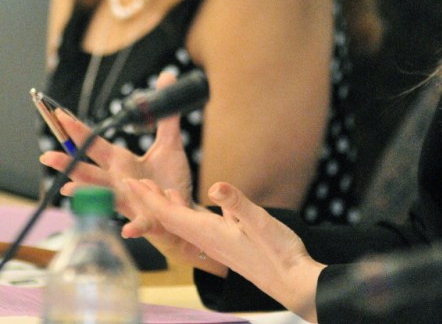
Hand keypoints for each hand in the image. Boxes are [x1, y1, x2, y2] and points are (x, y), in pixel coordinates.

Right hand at [39, 72, 192, 219]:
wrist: (183, 211)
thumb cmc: (171, 181)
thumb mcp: (170, 143)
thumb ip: (166, 116)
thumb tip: (166, 78)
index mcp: (122, 162)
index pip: (95, 144)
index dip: (78, 130)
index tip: (60, 115)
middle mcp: (120, 182)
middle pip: (90, 171)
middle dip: (69, 164)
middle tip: (46, 156)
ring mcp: (131, 201)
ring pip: (106, 196)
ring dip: (87, 193)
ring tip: (68, 189)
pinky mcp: (150, 217)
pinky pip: (141, 222)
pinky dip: (135, 225)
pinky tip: (127, 228)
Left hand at [125, 179, 324, 321]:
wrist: (292, 281)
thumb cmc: (279, 253)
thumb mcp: (260, 222)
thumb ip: (237, 204)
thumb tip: (215, 186)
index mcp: (209, 234)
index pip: (170, 214)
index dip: (148, 198)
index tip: (128, 183)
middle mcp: (206, 240)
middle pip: (168, 219)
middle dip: (147, 201)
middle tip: (127, 182)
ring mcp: (215, 243)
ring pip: (179, 223)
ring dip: (162, 206)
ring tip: (150, 190)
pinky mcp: (225, 243)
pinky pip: (193, 226)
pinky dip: (182, 211)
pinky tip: (185, 205)